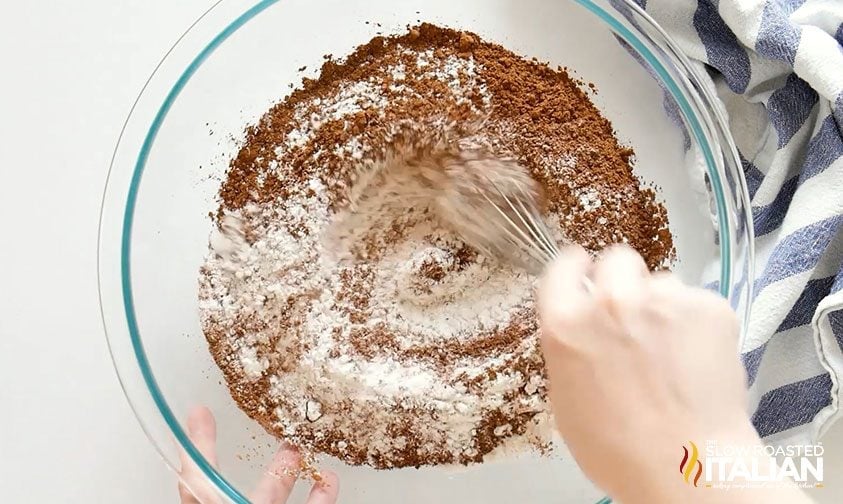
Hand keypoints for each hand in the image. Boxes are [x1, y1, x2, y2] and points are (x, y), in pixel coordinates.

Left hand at [178, 407, 338, 503]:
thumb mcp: (210, 492)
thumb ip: (202, 462)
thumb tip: (194, 417)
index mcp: (212, 501)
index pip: (200, 470)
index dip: (201, 441)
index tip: (202, 411)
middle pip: (249, 484)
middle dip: (267, 455)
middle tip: (279, 428)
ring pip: (279, 494)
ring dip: (294, 470)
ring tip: (303, 447)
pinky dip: (322, 495)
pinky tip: (328, 480)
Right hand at [537, 245, 809, 503]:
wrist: (687, 466)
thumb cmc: (618, 448)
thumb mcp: (566, 397)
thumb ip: (571, 347)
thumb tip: (584, 329)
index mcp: (565, 322)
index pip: (564, 265)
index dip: (576, 268)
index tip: (585, 271)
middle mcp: (610, 300)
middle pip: (617, 259)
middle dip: (622, 280)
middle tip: (632, 314)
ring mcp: (663, 299)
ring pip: (661, 282)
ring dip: (662, 306)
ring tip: (671, 350)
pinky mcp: (709, 306)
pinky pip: (697, 300)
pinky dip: (697, 323)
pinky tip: (697, 359)